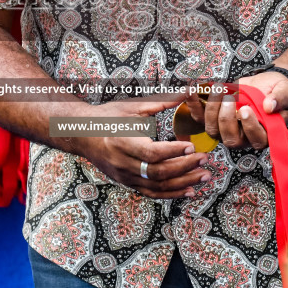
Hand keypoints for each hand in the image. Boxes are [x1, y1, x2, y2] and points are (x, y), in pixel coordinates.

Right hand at [73, 95, 209, 198]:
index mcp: (122, 142)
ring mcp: (124, 176)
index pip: (151, 153)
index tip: (191, 146)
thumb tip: (186, 93)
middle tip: (204, 159)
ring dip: (184, 183)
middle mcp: (122, 163)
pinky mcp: (127, 183)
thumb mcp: (131, 107)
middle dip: (185, 168)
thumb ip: (160, 102)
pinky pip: (152, 193)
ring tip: (204, 177)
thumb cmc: (107, 117)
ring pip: (157, 186)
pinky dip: (171, 193)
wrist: (82, 134)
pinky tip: (188, 190)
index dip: (173, 152)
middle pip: (158, 172)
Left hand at [188, 71, 287, 150]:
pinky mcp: (214, 118)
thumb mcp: (286, 92)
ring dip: (211, 109)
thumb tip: (269, 105)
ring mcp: (226, 129)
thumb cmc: (279, 91)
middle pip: (230, 139)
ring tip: (217, 89)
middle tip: (229, 99)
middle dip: (226, 119)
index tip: (247, 109)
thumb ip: (279, 99)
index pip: (256, 139)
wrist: (268, 84)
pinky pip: (198, 117)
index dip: (249, 127)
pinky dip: (193, 103)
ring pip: (213, 129)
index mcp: (264, 134)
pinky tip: (191, 89)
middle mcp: (244, 137)